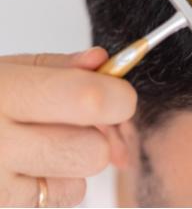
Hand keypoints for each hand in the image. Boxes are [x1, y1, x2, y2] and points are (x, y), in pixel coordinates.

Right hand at [0, 48, 136, 206]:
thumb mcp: (6, 68)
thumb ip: (59, 65)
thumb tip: (103, 61)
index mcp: (3, 92)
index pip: (88, 100)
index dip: (117, 96)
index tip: (116, 91)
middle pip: (94, 150)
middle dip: (99, 131)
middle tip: (78, 116)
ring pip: (83, 175)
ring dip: (79, 155)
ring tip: (47, 137)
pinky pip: (64, 194)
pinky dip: (60, 178)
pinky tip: (33, 160)